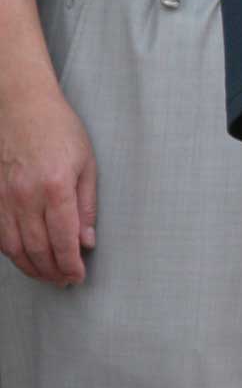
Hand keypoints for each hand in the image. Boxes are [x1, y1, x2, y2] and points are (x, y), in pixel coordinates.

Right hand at [0, 81, 96, 284]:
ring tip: (47, 275)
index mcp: (55, 187)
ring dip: (32, 267)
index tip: (78, 276)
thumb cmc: (59, 129)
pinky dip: (13, 253)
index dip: (71, 264)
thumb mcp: (86, 163)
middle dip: (53, 271)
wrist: (23, 106)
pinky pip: (0, 236)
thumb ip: (87, 206)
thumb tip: (87, 241)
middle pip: (38, 249)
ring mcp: (4, 198)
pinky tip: (26, 257)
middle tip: (65, 280)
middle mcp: (26, 196)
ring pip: (15, 249)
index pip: (63, 239)